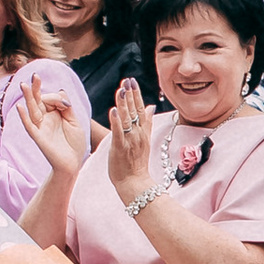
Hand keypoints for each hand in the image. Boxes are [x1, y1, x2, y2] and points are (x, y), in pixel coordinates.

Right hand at [20, 76, 90, 178]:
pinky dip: (24, 117)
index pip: (51, 98)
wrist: (73, 163)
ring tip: (23, 85)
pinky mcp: (38, 137)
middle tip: (35, 75)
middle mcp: (45, 119)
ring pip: (32, 109)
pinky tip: (20, 107)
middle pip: (38, 100)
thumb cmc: (74, 144)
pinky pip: (29, 125)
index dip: (57, 97)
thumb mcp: (75, 122)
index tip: (65, 105)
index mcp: (54, 114)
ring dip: (28, 97)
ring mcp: (40, 127)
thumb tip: (59, 91)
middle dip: (36, 88)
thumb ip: (67, 107)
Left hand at [105, 81, 155, 202]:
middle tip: (128, 80)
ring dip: (124, 104)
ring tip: (121, 90)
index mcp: (142, 131)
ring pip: (127, 119)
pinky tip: (114, 110)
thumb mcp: (144, 140)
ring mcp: (130, 141)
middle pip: (135, 111)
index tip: (132, 81)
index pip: (140, 109)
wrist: (135, 183)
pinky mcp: (120, 148)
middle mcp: (138, 134)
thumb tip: (149, 106)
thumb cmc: (136, 163)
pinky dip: (116, 122)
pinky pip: (118, 133)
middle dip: (131, 94)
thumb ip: (146, 123)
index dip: (136, 94)